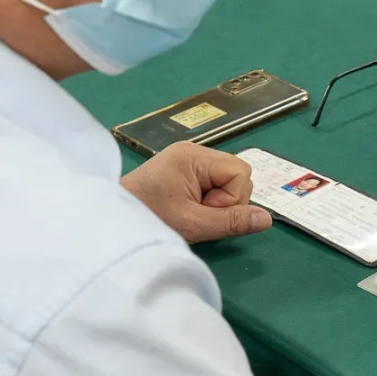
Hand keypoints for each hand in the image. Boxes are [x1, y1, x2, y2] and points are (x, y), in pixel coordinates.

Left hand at [120, 142, 272, 243]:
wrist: (109, 221)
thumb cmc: (149, 218)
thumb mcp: (193, 223)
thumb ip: (231, 221)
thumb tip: (267, 219)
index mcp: (194, 156)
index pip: (240, 172)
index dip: (232, 198)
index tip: (206, 212)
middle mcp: (193, 152)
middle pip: (235, 174)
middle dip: (225, 199)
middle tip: (197, 214)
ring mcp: (187, 160)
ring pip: (225, 181)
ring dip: (215, 202)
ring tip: (190, 213)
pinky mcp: (182, 171)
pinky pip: (211, 183)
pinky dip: (206, 200)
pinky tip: (187, 209)